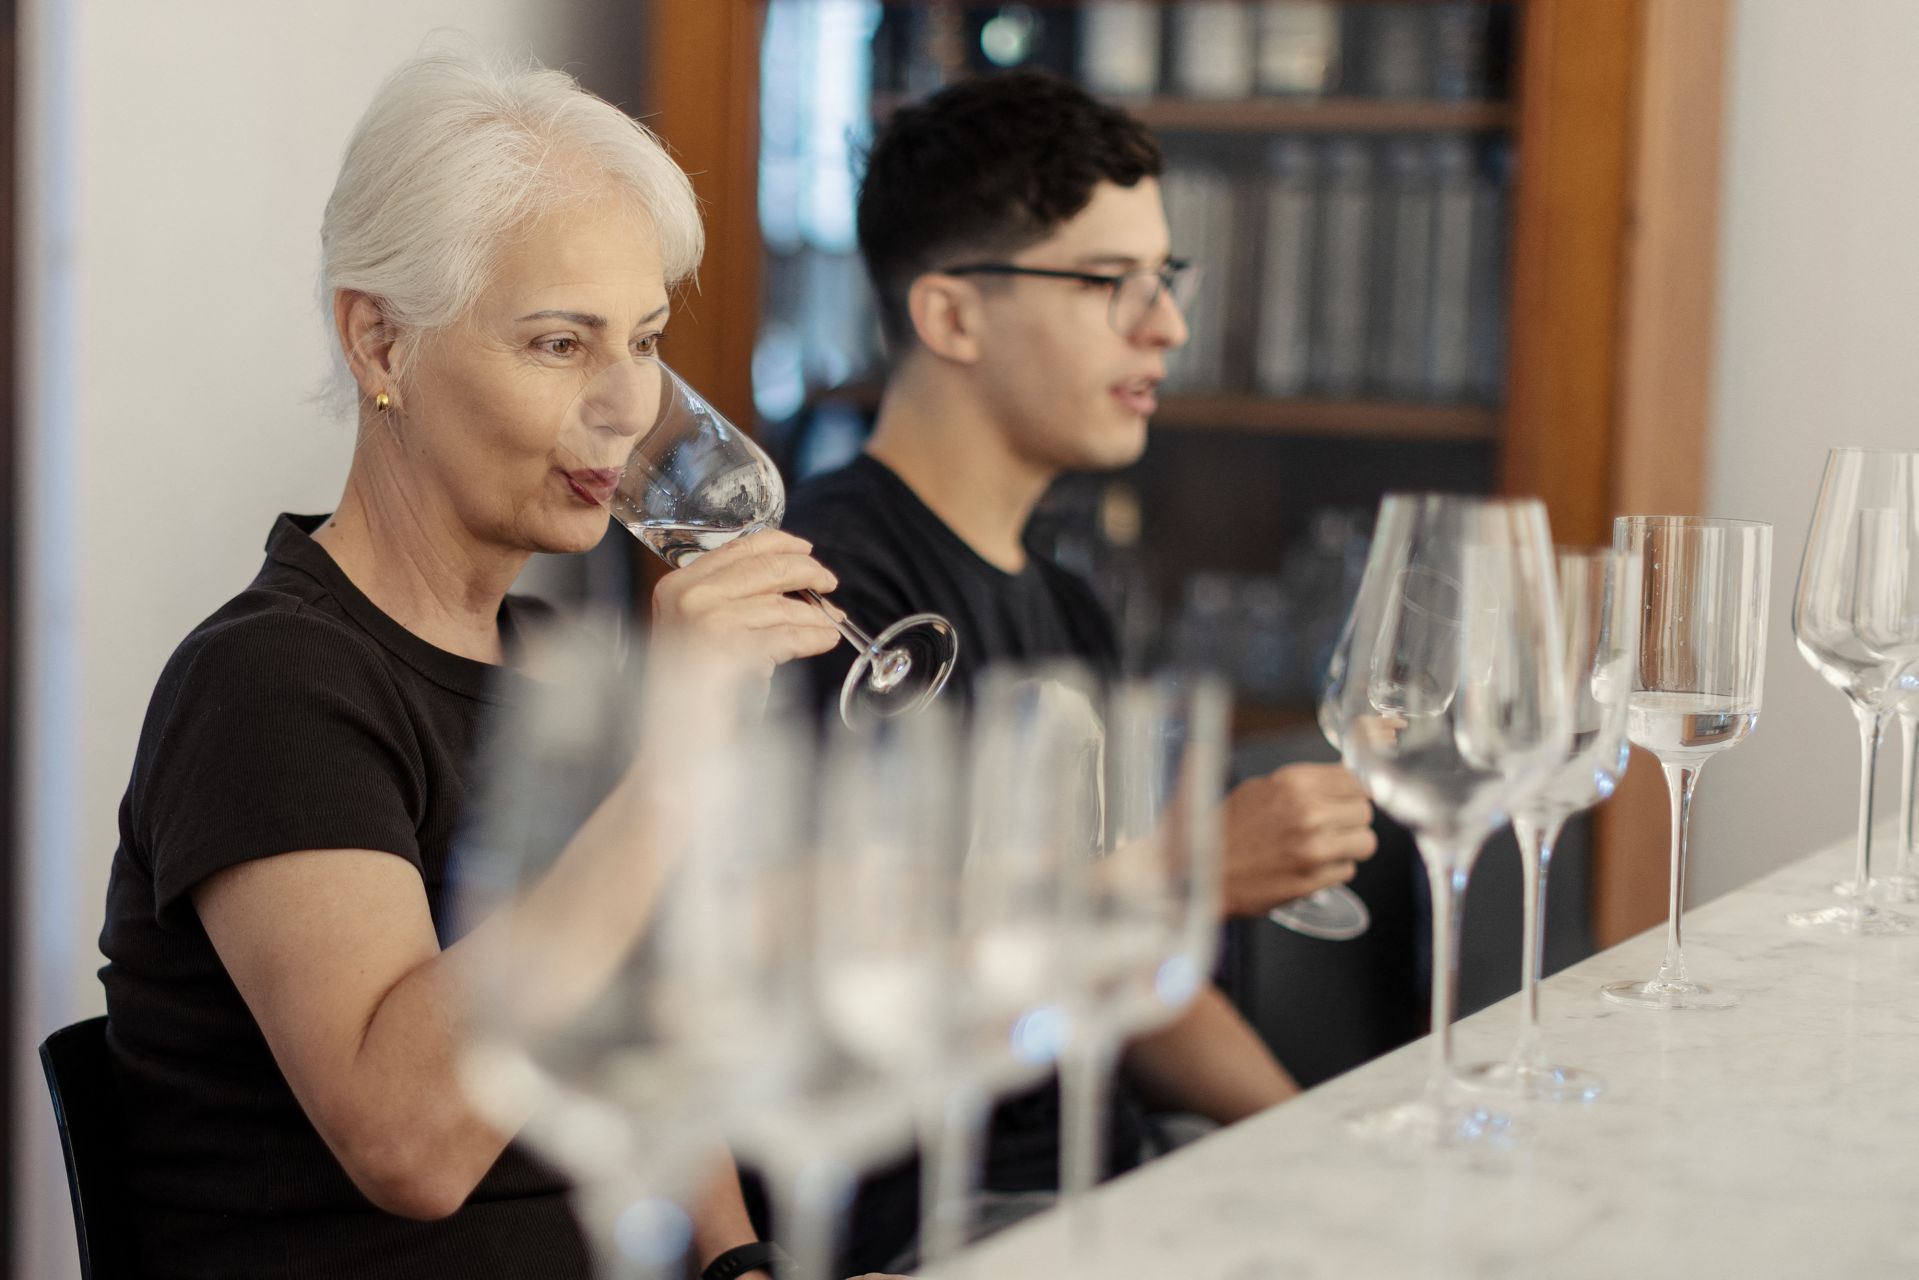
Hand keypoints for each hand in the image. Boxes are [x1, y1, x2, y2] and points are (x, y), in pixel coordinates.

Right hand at [652, 530, 842, 679]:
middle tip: (829, 583)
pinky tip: (824, 640)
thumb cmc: (692, 687)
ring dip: (814, 614)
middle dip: (807, 572)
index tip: (805, 550)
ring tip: (830, 623)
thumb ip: (729, 597)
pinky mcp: (732, 650)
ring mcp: (709, 621)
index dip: (780, 543)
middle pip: (766, 568)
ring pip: (781, 605)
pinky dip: (813, 637)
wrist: (678, 736)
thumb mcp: (697, 627)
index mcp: (678, 584)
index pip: (738, 547)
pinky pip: (787, 636)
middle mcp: (691, 596)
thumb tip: (787, 578)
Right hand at [1219, 763, 1376, 916]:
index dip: (1351, 792)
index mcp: (1294, 782)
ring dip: (1350, 847)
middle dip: (1352, 820)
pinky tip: (1311, 867)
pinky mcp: (1313, 879)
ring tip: (1326, 849)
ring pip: (1365, 842)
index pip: (1354, 780)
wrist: (1201, 870)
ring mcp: (1313, 847)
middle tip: (1333, 827)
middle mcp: (1308, 811)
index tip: (1346, 800)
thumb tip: (1339, 780)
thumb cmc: (1226, 830)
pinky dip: (1334, 871)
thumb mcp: (1259, 788)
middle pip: (1365, 810)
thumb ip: (1302, 783)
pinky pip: (1347, 871)